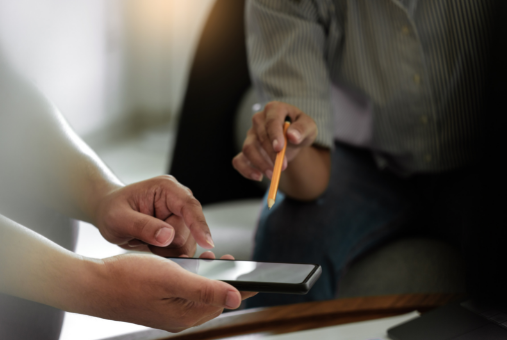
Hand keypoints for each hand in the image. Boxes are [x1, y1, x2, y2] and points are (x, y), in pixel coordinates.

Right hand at [79, 252, 255, 331]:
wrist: (93, 284)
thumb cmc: (129, 278)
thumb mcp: (173, 278)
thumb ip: (206, 289)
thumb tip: (237, 297)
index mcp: (185, 315)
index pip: (223, 302)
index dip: (241, 289)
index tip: (258, 279)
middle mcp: (179, 317)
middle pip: (212, 300)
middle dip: (224, 280)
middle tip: (230, 260)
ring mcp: (168, 312)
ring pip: (198, 295)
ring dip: (208, 277)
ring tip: (210, 258)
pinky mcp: (159, 304)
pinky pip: (184, 293)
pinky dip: (192, 279)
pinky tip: (189, 265)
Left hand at [93, 175, 210, 256]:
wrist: (107, 213)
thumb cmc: (110, 210)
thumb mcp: (118, 218)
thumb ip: (142, 226)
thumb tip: (167, 236)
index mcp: (166, 189)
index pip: (190, 207)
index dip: (199, 225)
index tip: (207, 242)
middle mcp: (178, 200)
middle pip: (188, 231)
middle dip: (167, 243)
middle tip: (144, 240)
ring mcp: (181, 216)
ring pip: (187, 244)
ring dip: (167, 250)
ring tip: (147, 242)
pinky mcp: (180, 229)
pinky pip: (183, 249)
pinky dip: (168, 254)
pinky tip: (153, 246)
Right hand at [233, 101, 317, 180]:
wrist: (294, 140)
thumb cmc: (300, 130)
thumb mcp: (309, 127)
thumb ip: (303, 129)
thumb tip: (292, 135)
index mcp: (274, 109)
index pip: (271, 121)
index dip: (274, 135)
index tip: (279, 148)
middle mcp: (259, 120)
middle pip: (260, 136)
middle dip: (270, 154)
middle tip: (281, 167)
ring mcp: (251, 135)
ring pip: (248, 148)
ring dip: (259, 163)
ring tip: (273, 175)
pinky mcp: (247, 150)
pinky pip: (239, 160)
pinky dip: (245, 170)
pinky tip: (258, 177)